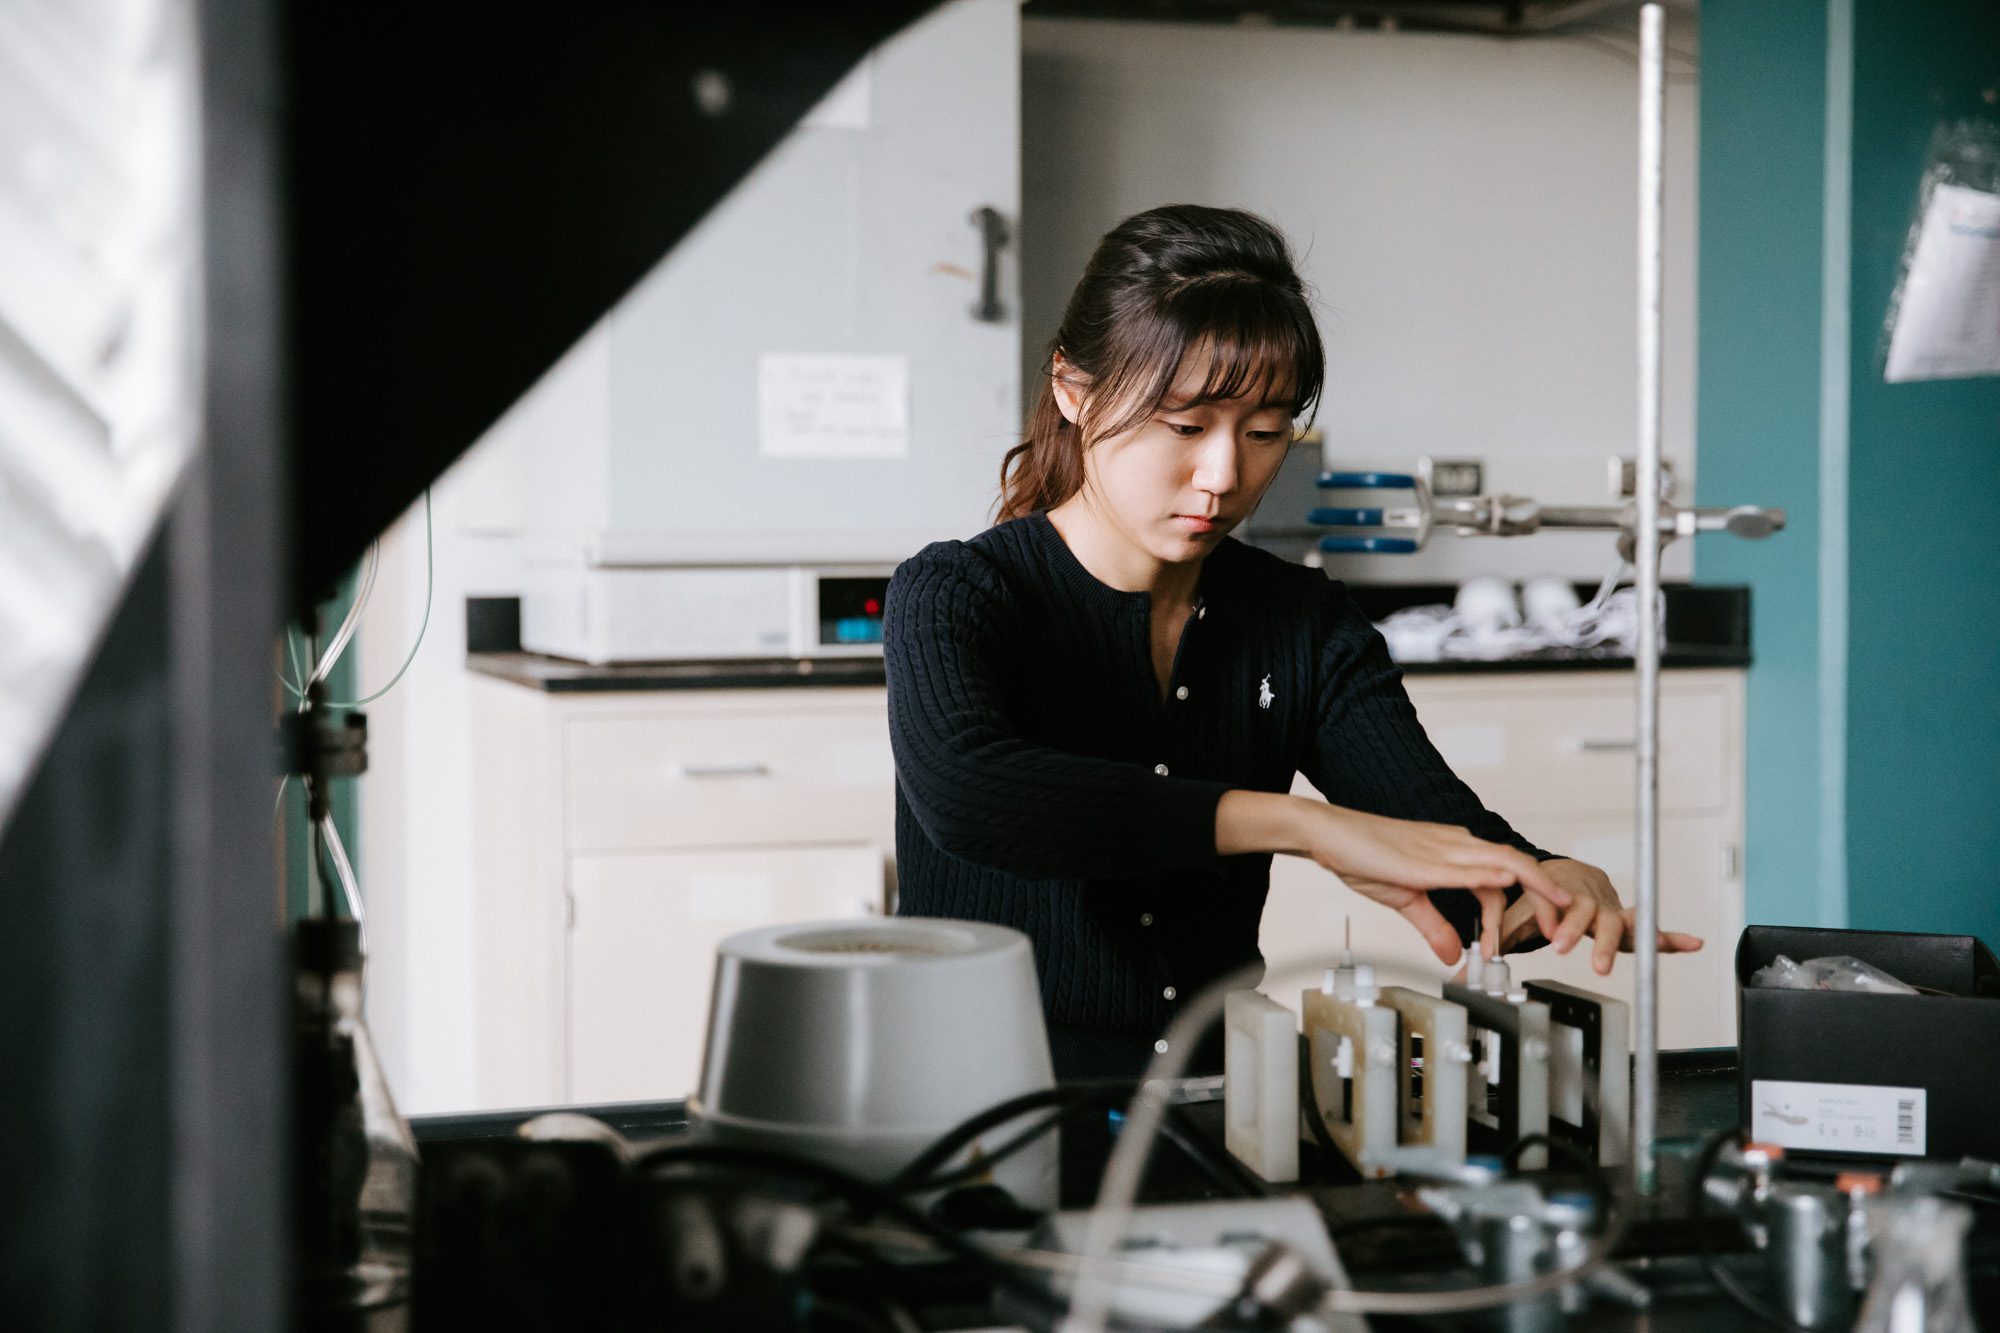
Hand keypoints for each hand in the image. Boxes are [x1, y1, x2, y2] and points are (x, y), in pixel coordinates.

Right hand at [1297, 805, 1571, 965]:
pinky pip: (1463, 866)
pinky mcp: (1421, 859)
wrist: (1327, 833)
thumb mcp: (1405, 899)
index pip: (1505, 874)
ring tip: (1556, 910)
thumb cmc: (1361, 856)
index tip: (1543, 928)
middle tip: (1564, 926)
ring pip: (1501, 861)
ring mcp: (1439, 848)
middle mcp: (1453, 843)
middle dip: (1547, 895)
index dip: (1530, 900)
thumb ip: (1433, 925)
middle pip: (1515, 864)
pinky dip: (1490, 877)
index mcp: (1452, 849)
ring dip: (1533, 887)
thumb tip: (1452, 954)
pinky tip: (1507, 885)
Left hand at [1497, 858, 1703, 974]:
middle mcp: (1585, 900)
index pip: (1553, 906)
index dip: (1554, 920)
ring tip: (1653, 944)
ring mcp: (1609, 910)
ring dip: (1628, 936)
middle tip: (1570, 946)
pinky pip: (1649, 928)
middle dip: (1580, 929)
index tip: (1553, 937)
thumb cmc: (1540, 894)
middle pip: (1586, 911)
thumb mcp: (1513, 914)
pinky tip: (1692, 944)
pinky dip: (1672, 937)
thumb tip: (1470, 970)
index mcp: (1557, 895)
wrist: (1564, 872)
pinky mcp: (1627, 922)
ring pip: (1620, 921)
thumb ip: (1495, 941)